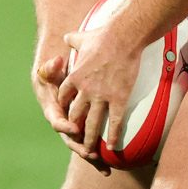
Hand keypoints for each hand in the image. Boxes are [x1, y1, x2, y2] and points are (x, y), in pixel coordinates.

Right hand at [34, 55, 112, 175]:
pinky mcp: (81, 130)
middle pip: (69, 139)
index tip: (75, 129)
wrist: (54, 78)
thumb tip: (56, 62)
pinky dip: (97, 156)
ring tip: (104, 167)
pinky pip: (88, 144)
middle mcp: (61, 122)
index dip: (65, 126)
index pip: (56, 121)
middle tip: (91, 153)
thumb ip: (52, 66)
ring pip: (80, 146)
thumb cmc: (54, 73)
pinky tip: (108, 168)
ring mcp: (72, 128)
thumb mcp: (51, 68)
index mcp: (52, 109)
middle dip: (80, 147)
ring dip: (91, 156)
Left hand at [58, 26, 141, 171]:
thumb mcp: (82, 38)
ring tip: (89, 152)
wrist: (124, 37)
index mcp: (74, 77)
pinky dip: (112, 136)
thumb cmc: (103, 36)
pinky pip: (114, 122)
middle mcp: (85, 90)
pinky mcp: (119, 99)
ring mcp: (102, 96)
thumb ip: (72, 40)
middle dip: (73, 129)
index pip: (64, 98)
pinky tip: (112, 146)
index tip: (66, 114)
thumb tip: (66, 36)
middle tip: (74, 140)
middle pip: (75, 115)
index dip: (64, 107)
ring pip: (92, 124)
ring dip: (89, 140)